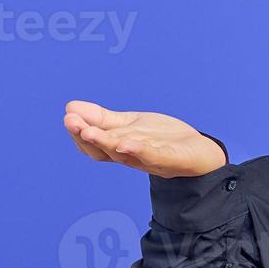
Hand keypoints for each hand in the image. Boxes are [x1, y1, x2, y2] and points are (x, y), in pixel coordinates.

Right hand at [63, 100, 226, 177]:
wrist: (200, 153)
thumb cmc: (163, 139)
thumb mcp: (130, 125)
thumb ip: (102, 119)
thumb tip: (70, 107)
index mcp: (119, 148)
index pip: (92, 145)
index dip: (78, 133)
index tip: (68, 116)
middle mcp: (130, 157)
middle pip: (103, 151)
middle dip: (85, 135)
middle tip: (71, 121)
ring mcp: (149, 160)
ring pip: (123, 153)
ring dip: (105, 142)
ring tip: (90, 132)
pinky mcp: (170, 159)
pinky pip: (152, 156)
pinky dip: (138, 151)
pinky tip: (126, 143)